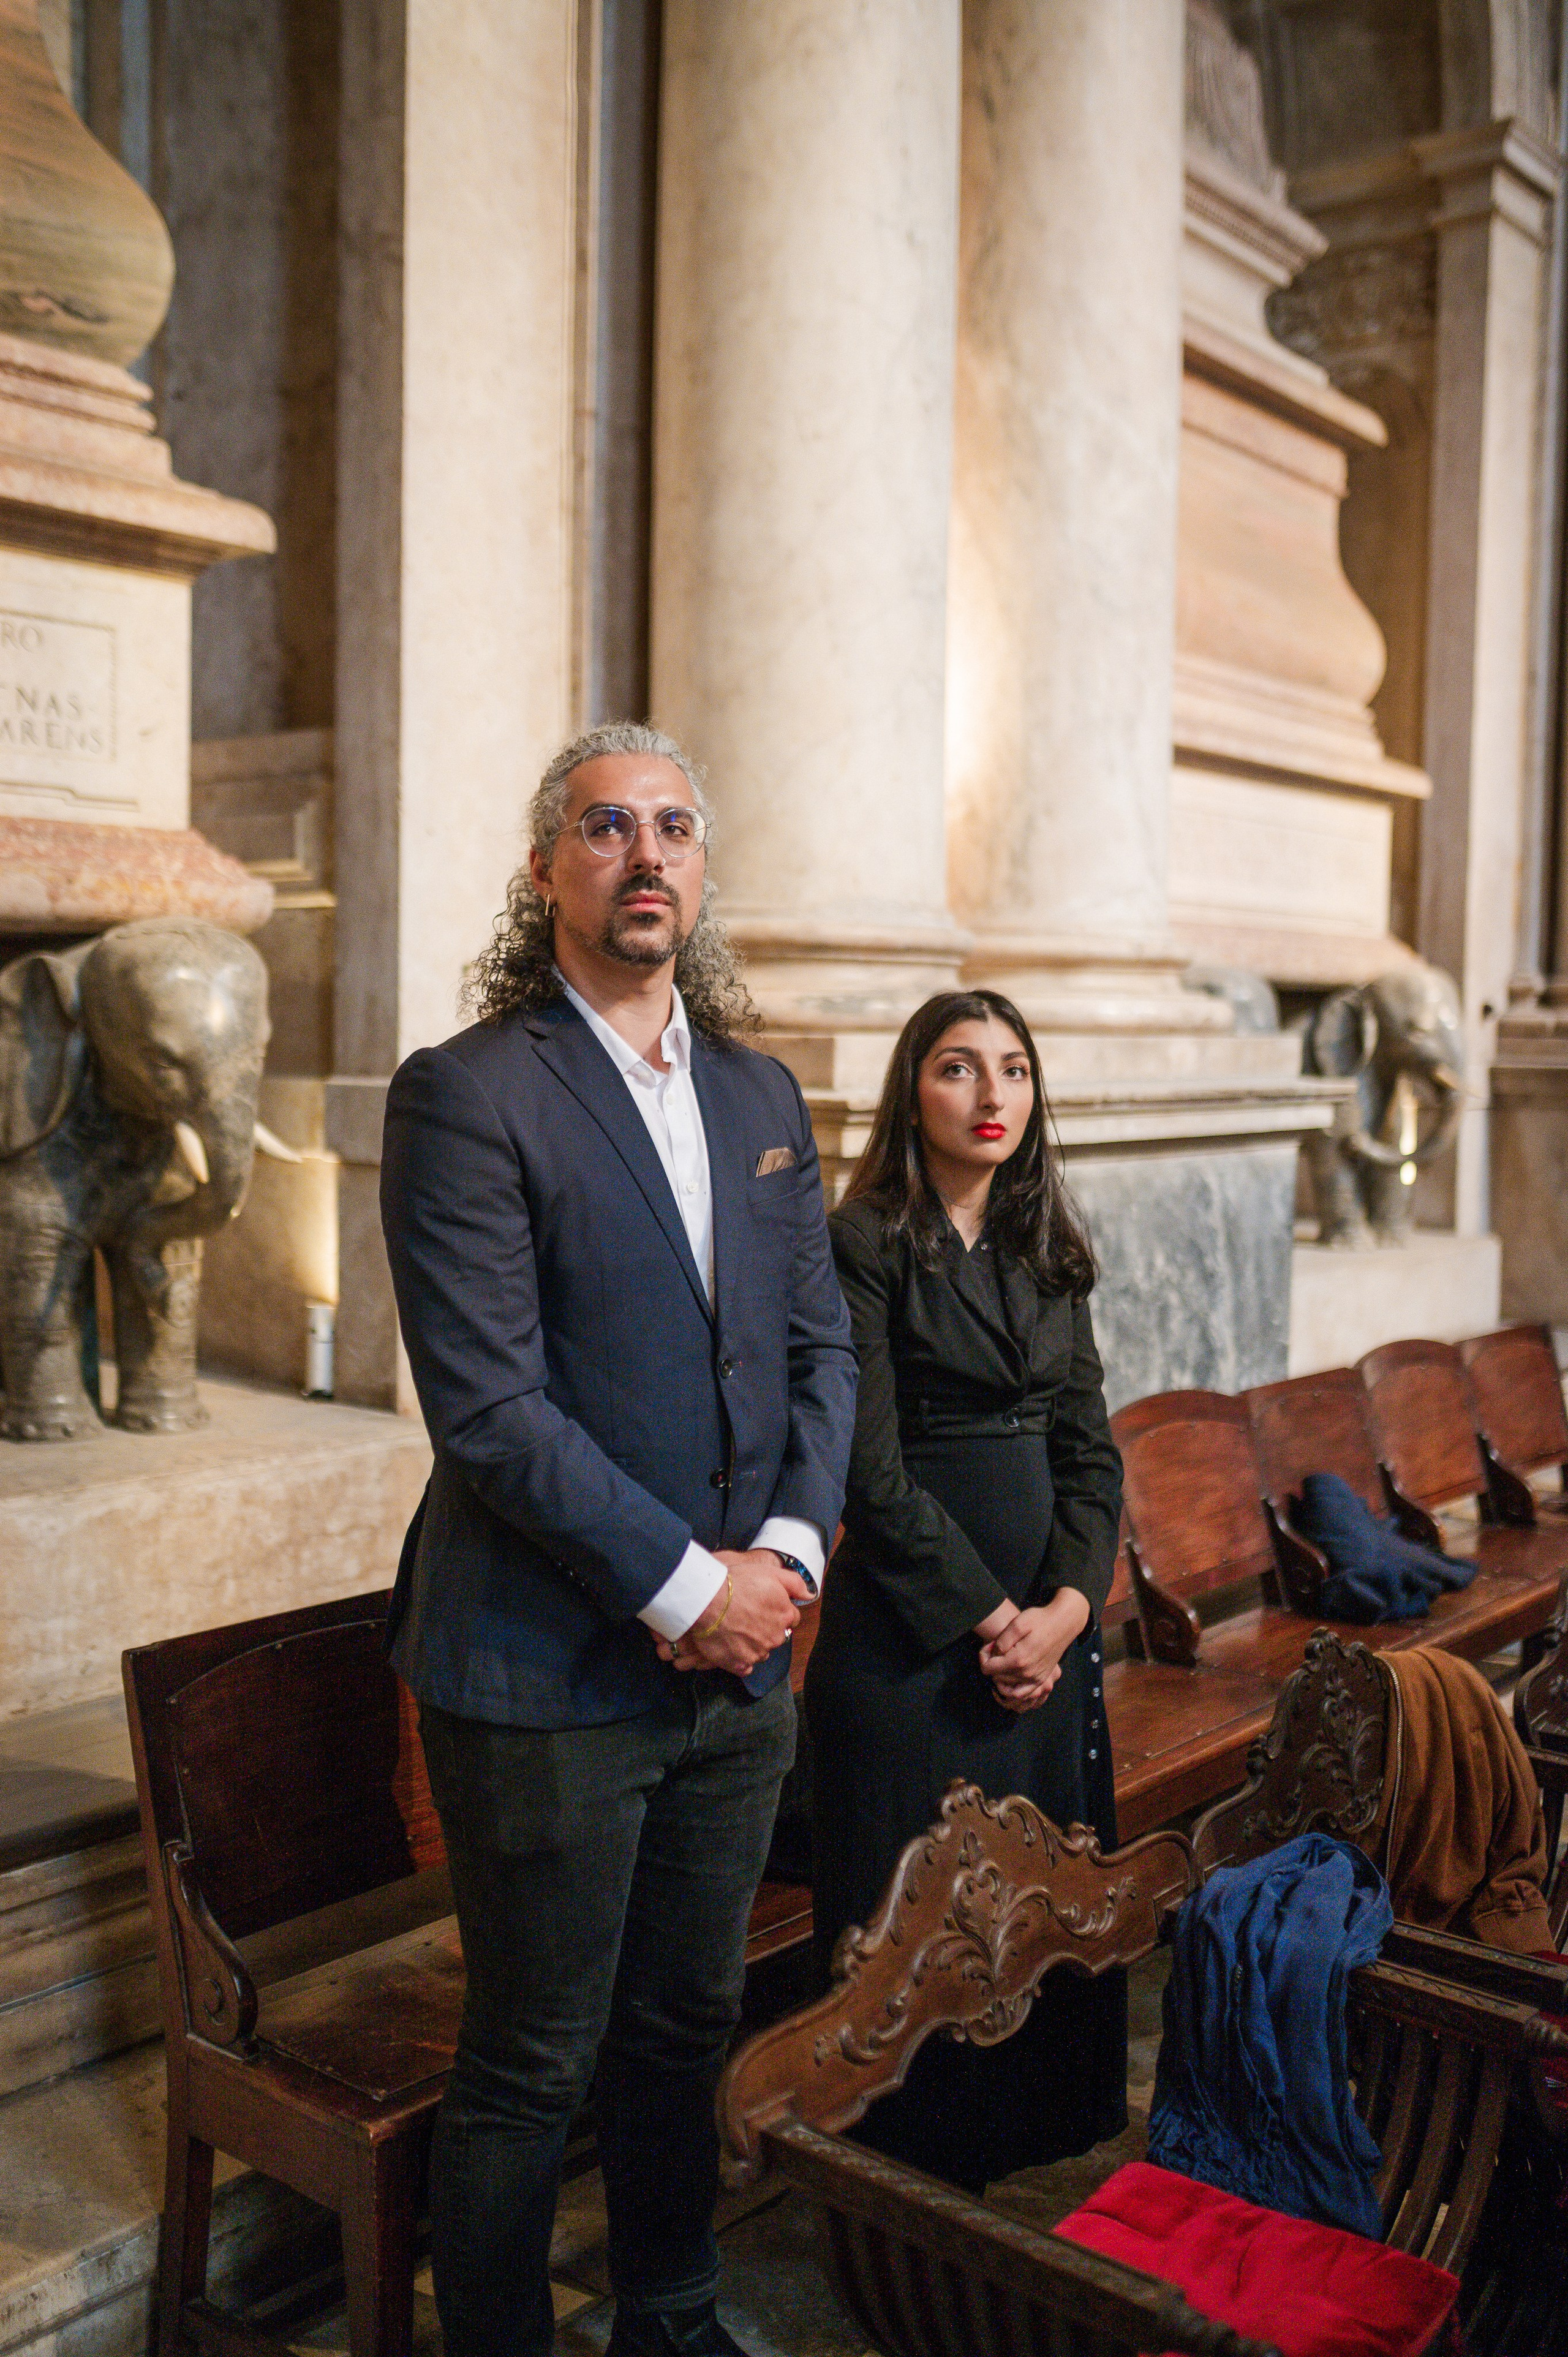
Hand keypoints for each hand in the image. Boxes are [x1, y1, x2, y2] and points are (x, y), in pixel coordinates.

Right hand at [655, 1549, 813, 1676]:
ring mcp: (758, 1652)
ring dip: (753, 1644)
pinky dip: (740, 1660)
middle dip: (766, 1628)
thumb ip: (794, 1583)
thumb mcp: (770, 1573)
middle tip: (746, 1616)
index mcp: (785, 1615)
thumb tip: (809, 1595)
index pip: (791, 1618)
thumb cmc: (736, 1583)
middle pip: (776, 1635)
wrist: (707, 1601)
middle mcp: (776, 1636)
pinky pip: (745, 1666)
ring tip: (735, 1630)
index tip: (763, 1607)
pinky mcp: (741, 1664)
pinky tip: (731, 1647)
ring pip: (761, 1651)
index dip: (778, 1611)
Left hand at [978, 1589, 1090, 1713]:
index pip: (987, 1668)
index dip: (984, 1655)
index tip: (990, 1644)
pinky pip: (1023, 1693)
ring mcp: (1036, 1679)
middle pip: (996, 1677)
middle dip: (992, 1663)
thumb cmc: (1040, 1620)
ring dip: (1001, 1676)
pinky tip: (1011, 1676)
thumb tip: (994, 1656)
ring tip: (1004, 1660)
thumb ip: (1001, 1642)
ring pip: (1007, 1687)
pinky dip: (1013, 1689)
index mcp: (1019, 1660)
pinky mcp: (1042, 1679)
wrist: (1063, 1623)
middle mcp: (1027, 1674)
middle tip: (997, 1648)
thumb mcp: (1016, 1624)